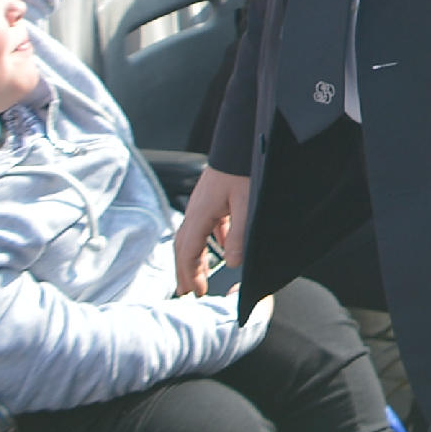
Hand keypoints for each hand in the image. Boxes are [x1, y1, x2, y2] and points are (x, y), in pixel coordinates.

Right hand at [173, 166, 250, 295]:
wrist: (242, 139)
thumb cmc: (243, 168)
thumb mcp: (245, 204)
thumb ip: (239, 235)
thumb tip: (233, 262)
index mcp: (200, 214)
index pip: (188, 251)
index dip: (190, 274)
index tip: (196, 292)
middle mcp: (196, 209)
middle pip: (184, 246)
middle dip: (186, 270)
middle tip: (189, 291)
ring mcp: (203, 202)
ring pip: (194, 235)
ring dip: (196, 257)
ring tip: (200, 274)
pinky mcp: (212, 196)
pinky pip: (207, 224)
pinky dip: (211, 239)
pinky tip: (222, 246)